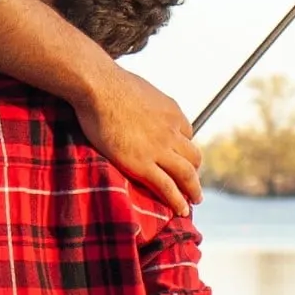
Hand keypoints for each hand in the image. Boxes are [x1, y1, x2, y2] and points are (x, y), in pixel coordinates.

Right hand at [76, 66, 202, 210]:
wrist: (99, 87)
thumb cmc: (110, 84)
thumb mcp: (140, 88)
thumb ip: (145, 101)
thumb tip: (136, 100)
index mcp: (172, 112)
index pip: (187, 133)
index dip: (183, 147)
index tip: (179, 156)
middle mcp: (172, 131)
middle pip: (193, 156)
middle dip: (195, 171)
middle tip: (193, 183)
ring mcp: (158, 149)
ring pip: (186, 175)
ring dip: (193, 190)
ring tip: (194, 201)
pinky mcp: (142, 164)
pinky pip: (167, 187)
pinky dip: (177, 201)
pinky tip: (181, 211)